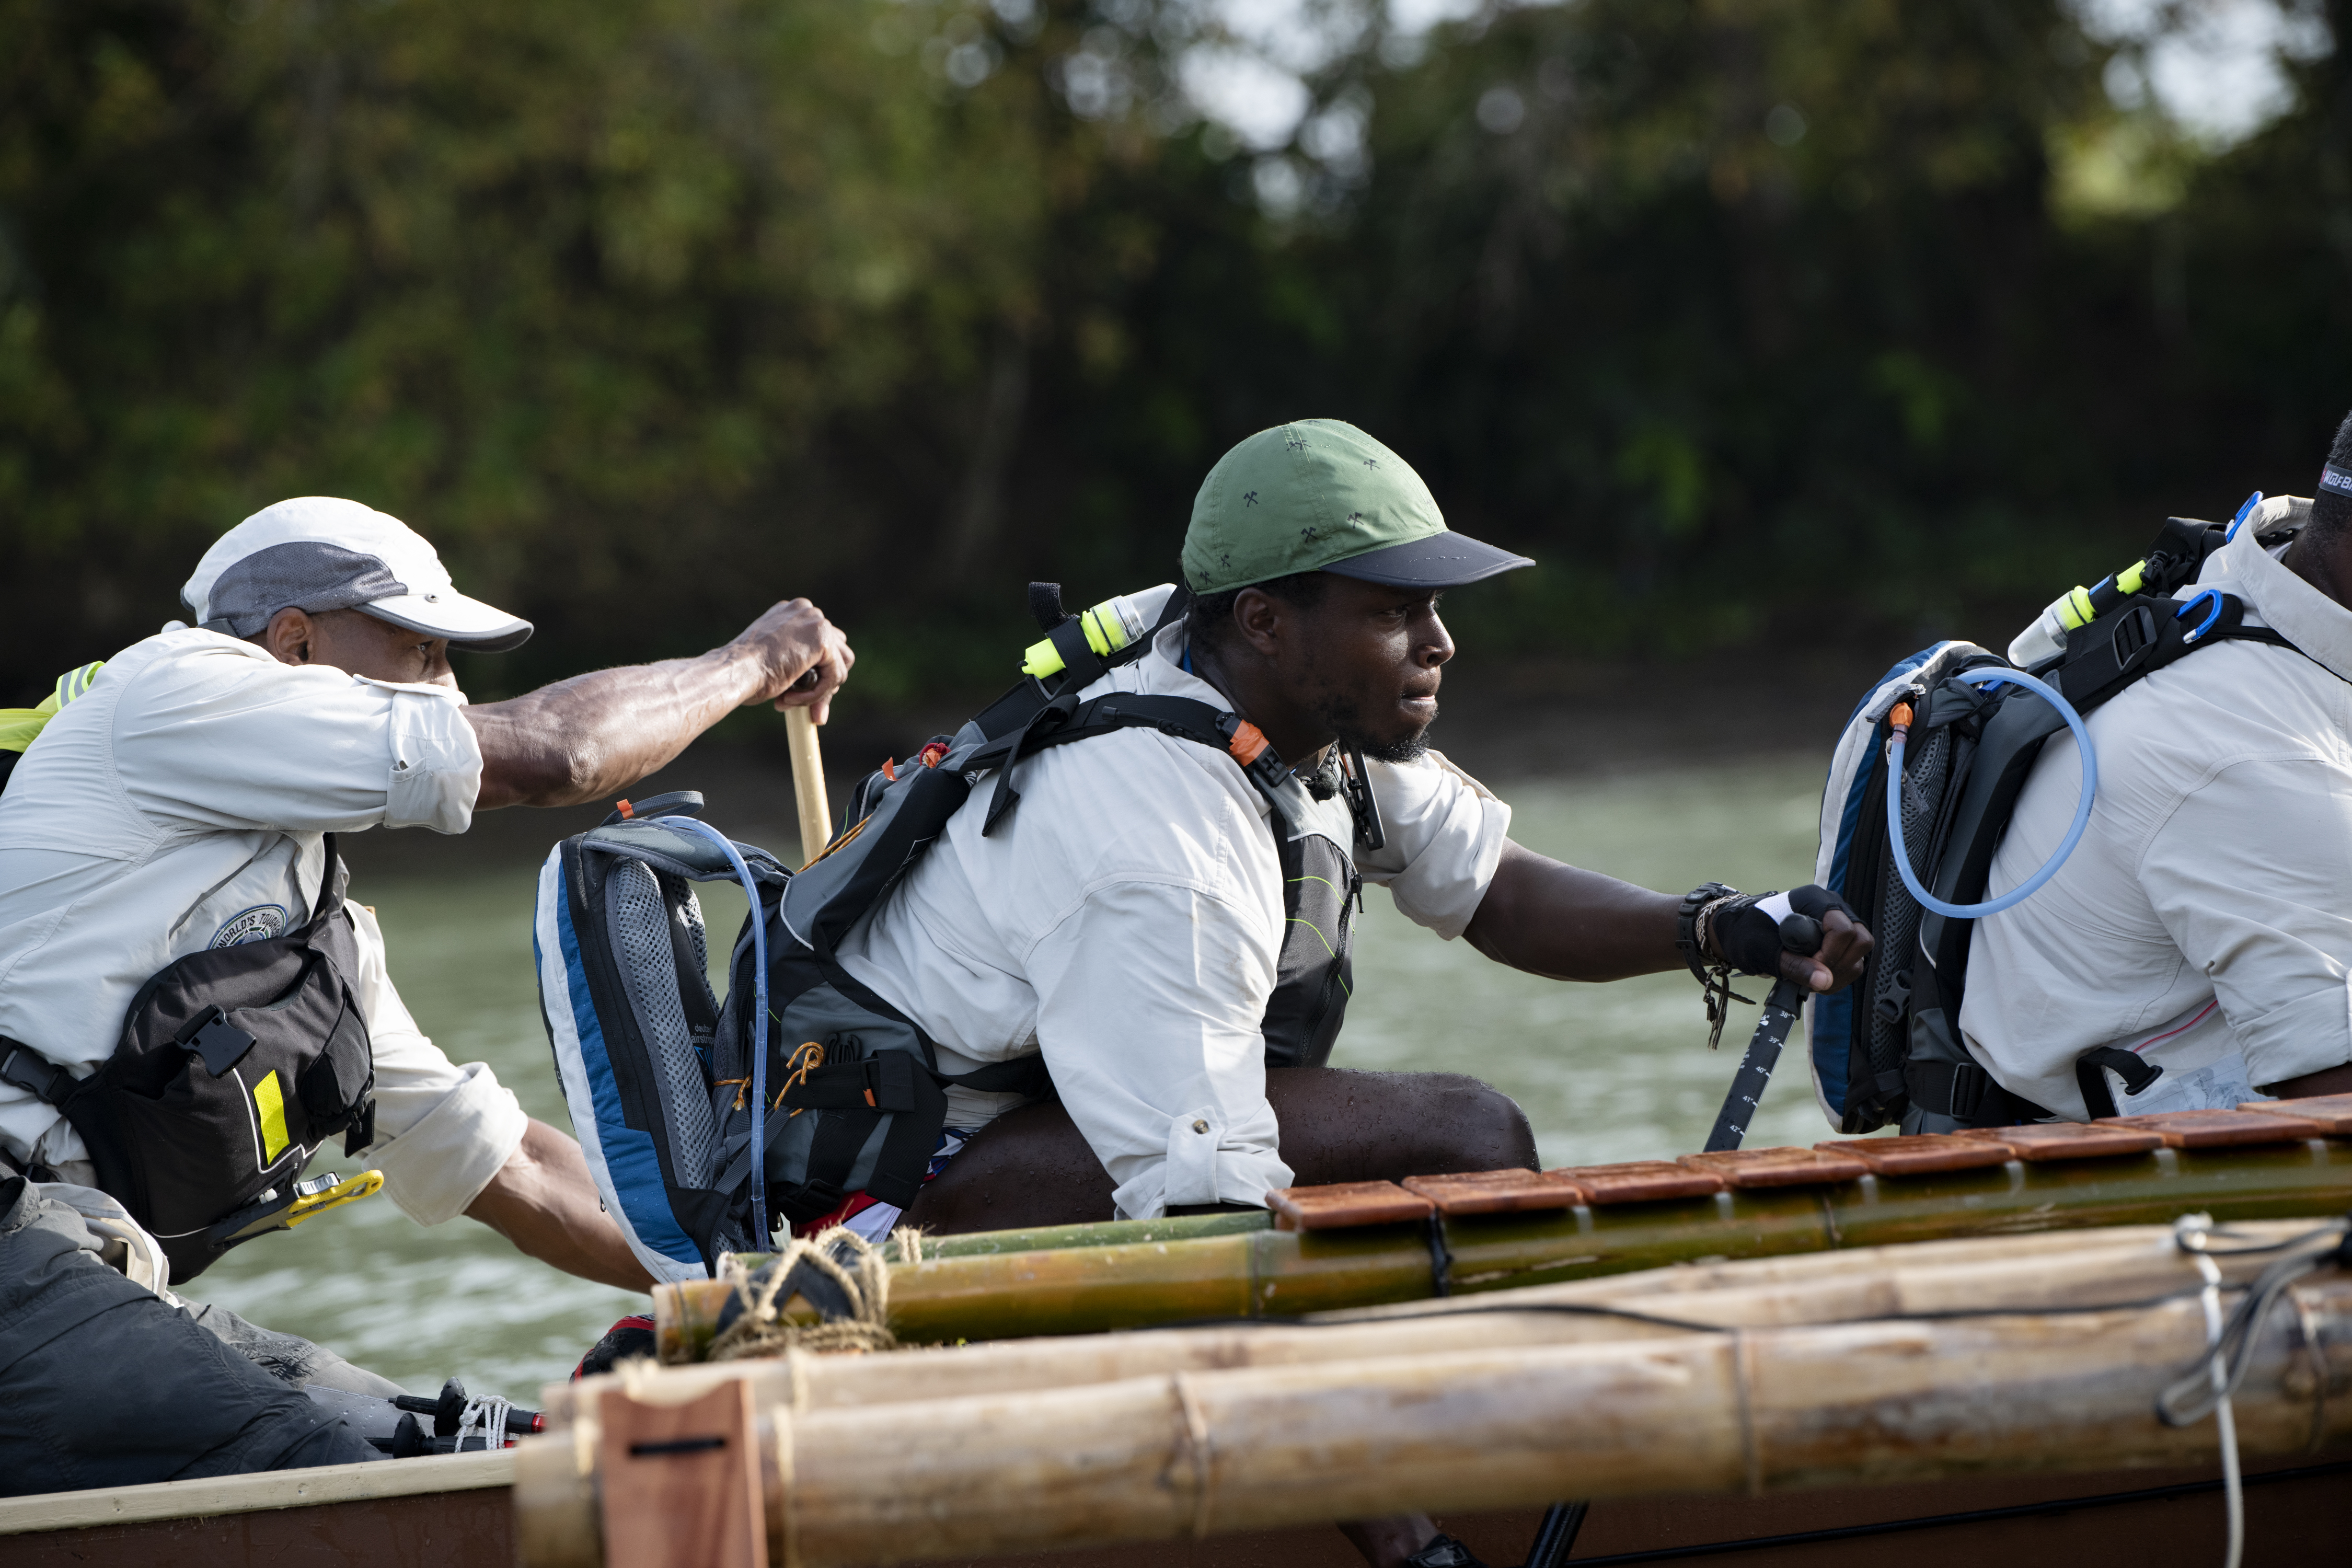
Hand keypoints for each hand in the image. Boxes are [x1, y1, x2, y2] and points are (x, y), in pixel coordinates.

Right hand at [728, 599, 853, 723]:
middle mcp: (807, 611)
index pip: (821, 643)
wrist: (733, 670)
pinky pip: (834, 677)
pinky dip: (817, 695)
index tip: (798, 693)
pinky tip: (789, 699)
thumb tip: (823, 681)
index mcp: (792, 613)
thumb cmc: (744, 671)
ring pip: (839, 666)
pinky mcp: (823, 641)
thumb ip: (798, 661)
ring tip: (793, 701)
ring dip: (822, 690)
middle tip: (807, 707)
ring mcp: (816, 622)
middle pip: (836, 652)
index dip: (816, 672)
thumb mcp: (773, 659)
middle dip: (824, 682)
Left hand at [1711, 885, 1873, 993]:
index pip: (1842, 928)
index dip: (1829, 954)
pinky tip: (1817, 979)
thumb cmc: (1749, 934)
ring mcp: (1839, 923)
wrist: (1743, 934)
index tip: (1808, 966)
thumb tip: (1825, 981)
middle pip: (1860, 939)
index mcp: (1813, 899)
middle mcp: (1832, 908)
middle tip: (1812, 976)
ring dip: (1839, 973)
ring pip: (1860, 953)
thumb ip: (1795, 965)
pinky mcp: (1839, 941)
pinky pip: (1854, 961)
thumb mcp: (1764, 950)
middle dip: (1838, 964)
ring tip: (1811, 980)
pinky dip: (1838, 976)